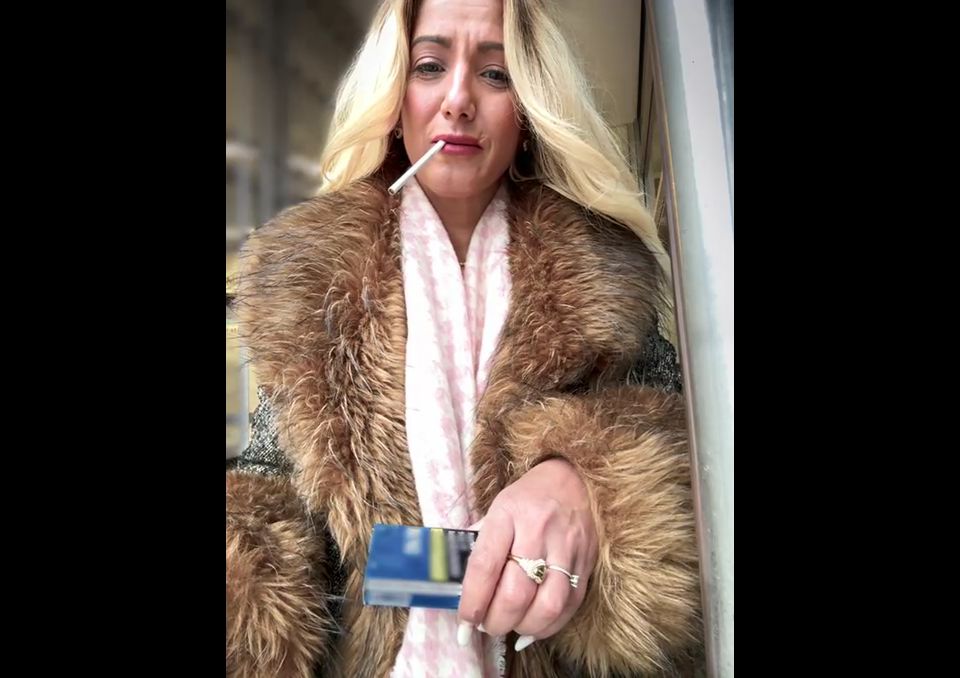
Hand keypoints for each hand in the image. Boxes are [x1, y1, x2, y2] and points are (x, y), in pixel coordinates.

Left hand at [457, 458, 597, 650]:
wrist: (572, 479)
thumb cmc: (526, 498)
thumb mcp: (495, 509)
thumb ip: (478, 544)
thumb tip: (456, 585)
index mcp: (508, 514)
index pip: (485, 566)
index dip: (472, 602)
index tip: (464, 622)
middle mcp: (538, 531)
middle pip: (516, 593)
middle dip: (496, 621)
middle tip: (486, 625)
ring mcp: (567, 548)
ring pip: (547, 606)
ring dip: (524, 627)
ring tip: (511, 625)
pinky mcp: (587, 562)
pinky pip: (570, 606)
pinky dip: (549, 626)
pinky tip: (533, 627)